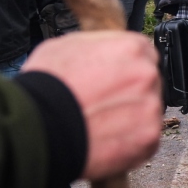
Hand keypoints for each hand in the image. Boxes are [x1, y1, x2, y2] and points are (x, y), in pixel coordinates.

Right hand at [22, 32, 161, 180]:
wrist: (37, 128)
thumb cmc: (46, 87)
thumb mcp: (67, 45)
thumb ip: (99, 45)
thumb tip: (105, 48)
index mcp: (131, 48)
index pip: (143, 53)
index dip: (126, 67)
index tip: (115, 79)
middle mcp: (147, 75)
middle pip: (148, 82)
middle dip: (129, 92)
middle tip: (103, 104)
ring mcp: (151, 108)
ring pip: (147, 111)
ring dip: (131, 118)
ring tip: (101, 125)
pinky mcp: (149, 138)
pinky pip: (145, 138)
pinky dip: (130, 142)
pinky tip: (106, 141)